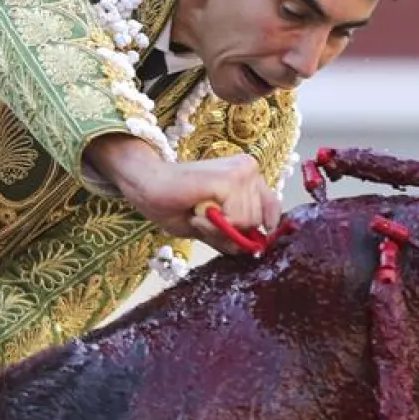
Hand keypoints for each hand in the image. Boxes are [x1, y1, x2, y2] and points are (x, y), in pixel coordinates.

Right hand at [83, 134, 281, 253]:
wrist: (146, 185)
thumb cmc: (171, 203)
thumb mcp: (208, 226)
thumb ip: (232, 234)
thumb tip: (252, 250)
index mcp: (245, 175)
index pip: (272, 205)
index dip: (265, 224)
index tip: (254, 237)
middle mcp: (248, 168)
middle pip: (258, 220)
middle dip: (231, 230)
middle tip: (202, 219)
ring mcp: (241, 171)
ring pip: (248, 222)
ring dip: (218, 227)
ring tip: (197, 213)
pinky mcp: (231, 178)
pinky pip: (236, 219)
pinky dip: (214, 226)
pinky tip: (197, 214)